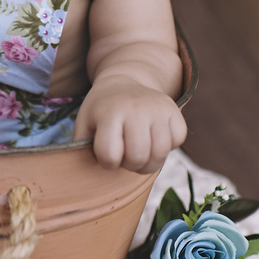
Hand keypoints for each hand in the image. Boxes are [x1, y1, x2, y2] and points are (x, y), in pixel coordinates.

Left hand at [73, 76, 187, 173]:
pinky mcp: (174, 110)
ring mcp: (158, 108)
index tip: (106, 152)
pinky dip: (167, 146)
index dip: (107, 162)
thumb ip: (80, 148)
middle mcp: (135, 108)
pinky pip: (177, 140)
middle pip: (137, 158)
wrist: (123, 82)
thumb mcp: (84, 124)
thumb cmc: (101, 111)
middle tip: (125, 154)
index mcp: (109, 113)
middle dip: (130, 165)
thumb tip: (82, 175)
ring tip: (139, 152)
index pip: (110, 156)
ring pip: (160, 154)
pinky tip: (154, 138)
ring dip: (149, 161)